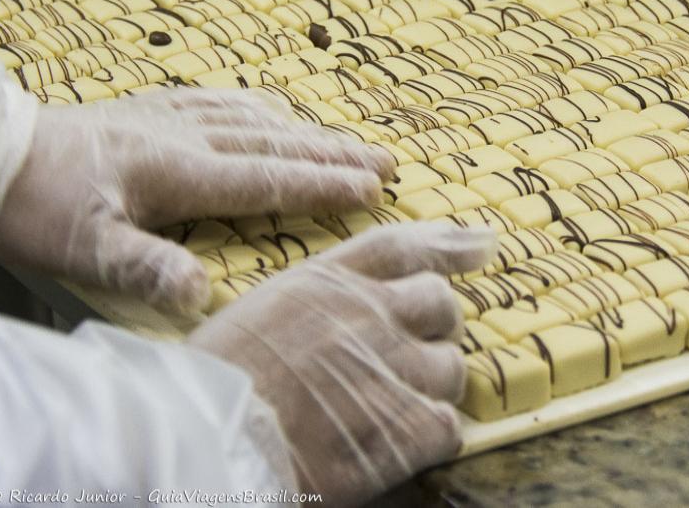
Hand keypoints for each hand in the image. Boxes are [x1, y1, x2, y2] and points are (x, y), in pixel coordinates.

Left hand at [0, 89, 393, 312]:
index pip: (268, 179)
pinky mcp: (150, 108)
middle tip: (386, 160)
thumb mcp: (84, 249)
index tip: (374, 188)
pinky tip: (271, 108)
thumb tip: (203, 294)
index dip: (324, 184)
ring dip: (308, 130)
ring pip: (256, 119)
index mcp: (179, 172)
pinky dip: (260, 107)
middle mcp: (186, 137)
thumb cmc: (36, 208)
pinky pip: (221, 101)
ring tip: (347, 138)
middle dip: (335, 153)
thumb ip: (146, 268)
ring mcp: (169, 117)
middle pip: (276, 143)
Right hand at [188, 222, 496, 506]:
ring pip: (451, 367)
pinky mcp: (402, 428)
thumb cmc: (217, 384)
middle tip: (414, 355)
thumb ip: (315, 299)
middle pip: (441, 304)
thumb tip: (355, 299)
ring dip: (432, 387)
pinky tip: (399, 444)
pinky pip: (447, 425)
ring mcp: (390, 368)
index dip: (447, 245)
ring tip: (394, 407)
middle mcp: (367, 314)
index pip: (401, 248)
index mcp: (327, 284)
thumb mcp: (259, 313)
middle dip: (438, 328)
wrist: (205, 440)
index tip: (483, 244)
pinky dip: (431, 437)